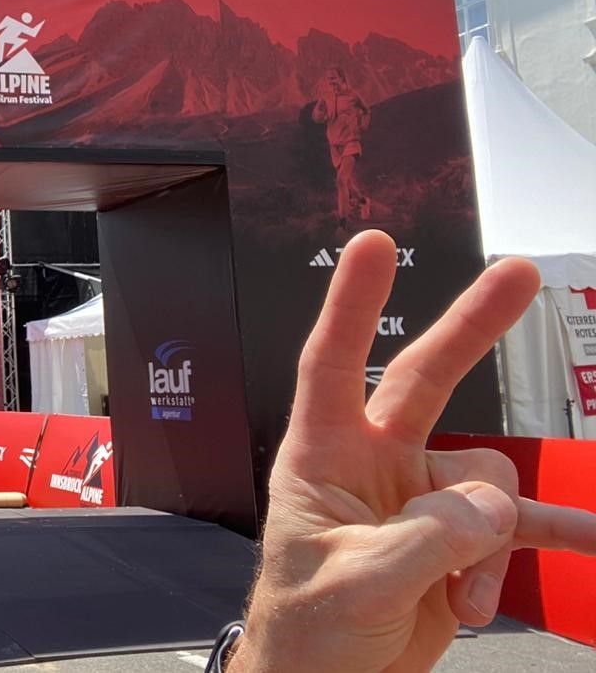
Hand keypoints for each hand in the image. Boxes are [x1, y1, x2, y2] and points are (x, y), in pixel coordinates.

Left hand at [230, 231, 595, 672]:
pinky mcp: (460, 541)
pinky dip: (555, 540)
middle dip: (473, 327)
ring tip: (460, 595)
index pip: (332, 363)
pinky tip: (593, 544)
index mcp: (322, 458)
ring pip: (491, 481)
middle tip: (518, 273)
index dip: (352, 302)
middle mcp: (374, 465)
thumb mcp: (354, 583)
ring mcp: (422, 499)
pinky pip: (522, 530)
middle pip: (427, 379)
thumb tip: (493, 505)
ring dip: (493, 543)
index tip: (375, 245)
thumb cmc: (307, 629)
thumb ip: (427, 540)